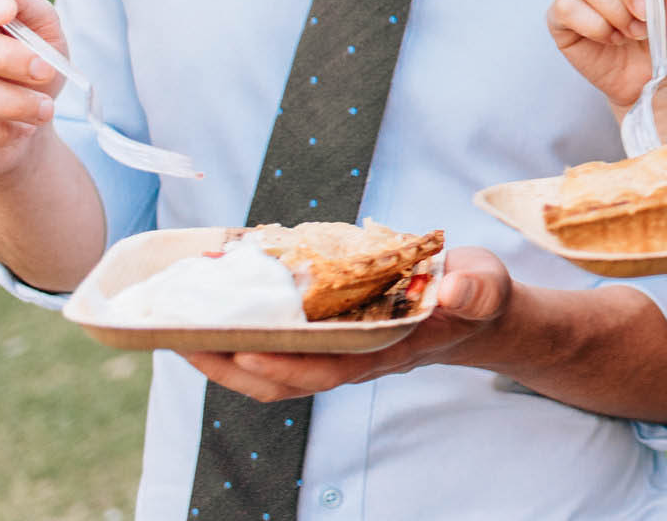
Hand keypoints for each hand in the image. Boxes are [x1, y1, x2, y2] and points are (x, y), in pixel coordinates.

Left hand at [180, 247, 512, 401]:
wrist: (472, 306)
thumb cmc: (475, 297)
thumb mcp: (483, 287)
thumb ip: (473, 290)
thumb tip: (452, 290)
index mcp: (385, 352)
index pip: (328, 370)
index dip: (285, 365)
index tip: (247, 347)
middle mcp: (353, 358)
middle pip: (282, 380)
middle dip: (231, 364)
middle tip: (184, 336)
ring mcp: (337, 349)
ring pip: (271, 368)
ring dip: (225, 355)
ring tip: (183, 328)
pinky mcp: (328, 333)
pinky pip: (277, 343)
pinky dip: (244, 333)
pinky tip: (221, 309)